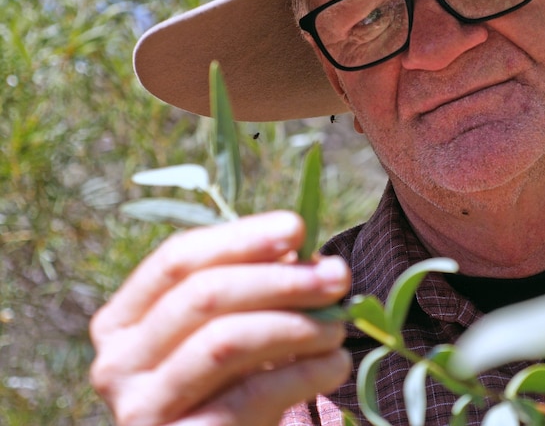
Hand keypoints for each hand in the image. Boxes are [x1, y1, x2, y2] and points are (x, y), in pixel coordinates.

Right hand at [89, 211, 351, 425]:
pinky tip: (335, 364)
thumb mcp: (236, 330)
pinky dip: (302, 374)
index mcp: (123, 319)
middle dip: (279, 280)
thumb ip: (262, 287)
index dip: (240, 238)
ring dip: (295, 324)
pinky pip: (247, 396)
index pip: (177, 259)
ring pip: (224, 342)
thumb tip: (319, 260)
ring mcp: (141, 406)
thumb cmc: (229, 388)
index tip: (297, 227)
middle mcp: (118, 361)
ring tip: (339, 325)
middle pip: (203, 295)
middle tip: (338, 277)